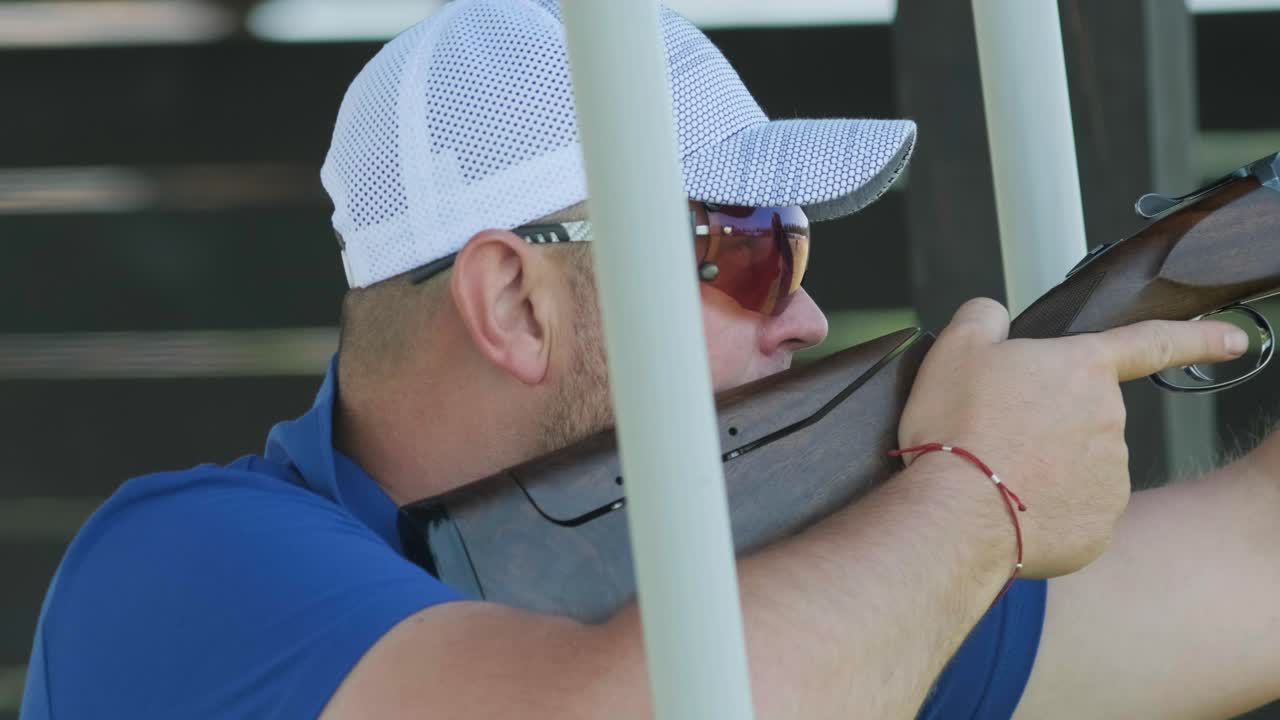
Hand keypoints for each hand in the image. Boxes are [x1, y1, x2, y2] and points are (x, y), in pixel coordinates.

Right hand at [898, 297, 1247, 577]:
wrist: (957, 514)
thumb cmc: (957, 431)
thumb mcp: (955, 349)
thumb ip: (984, 317)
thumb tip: (994, 317)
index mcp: (1082, 369)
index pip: (1152, 342)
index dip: (1199, 338)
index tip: (1234, 340)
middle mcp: (1110, 420)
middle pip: (1086, 416)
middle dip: (1049, 425)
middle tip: (997, 435)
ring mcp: (1111, 477)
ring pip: (1079, 466)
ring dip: (1045, 468)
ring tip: (995, 475)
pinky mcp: (1099, 526)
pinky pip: (1074, 512)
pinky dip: (1045, 510)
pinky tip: (1009, 508)